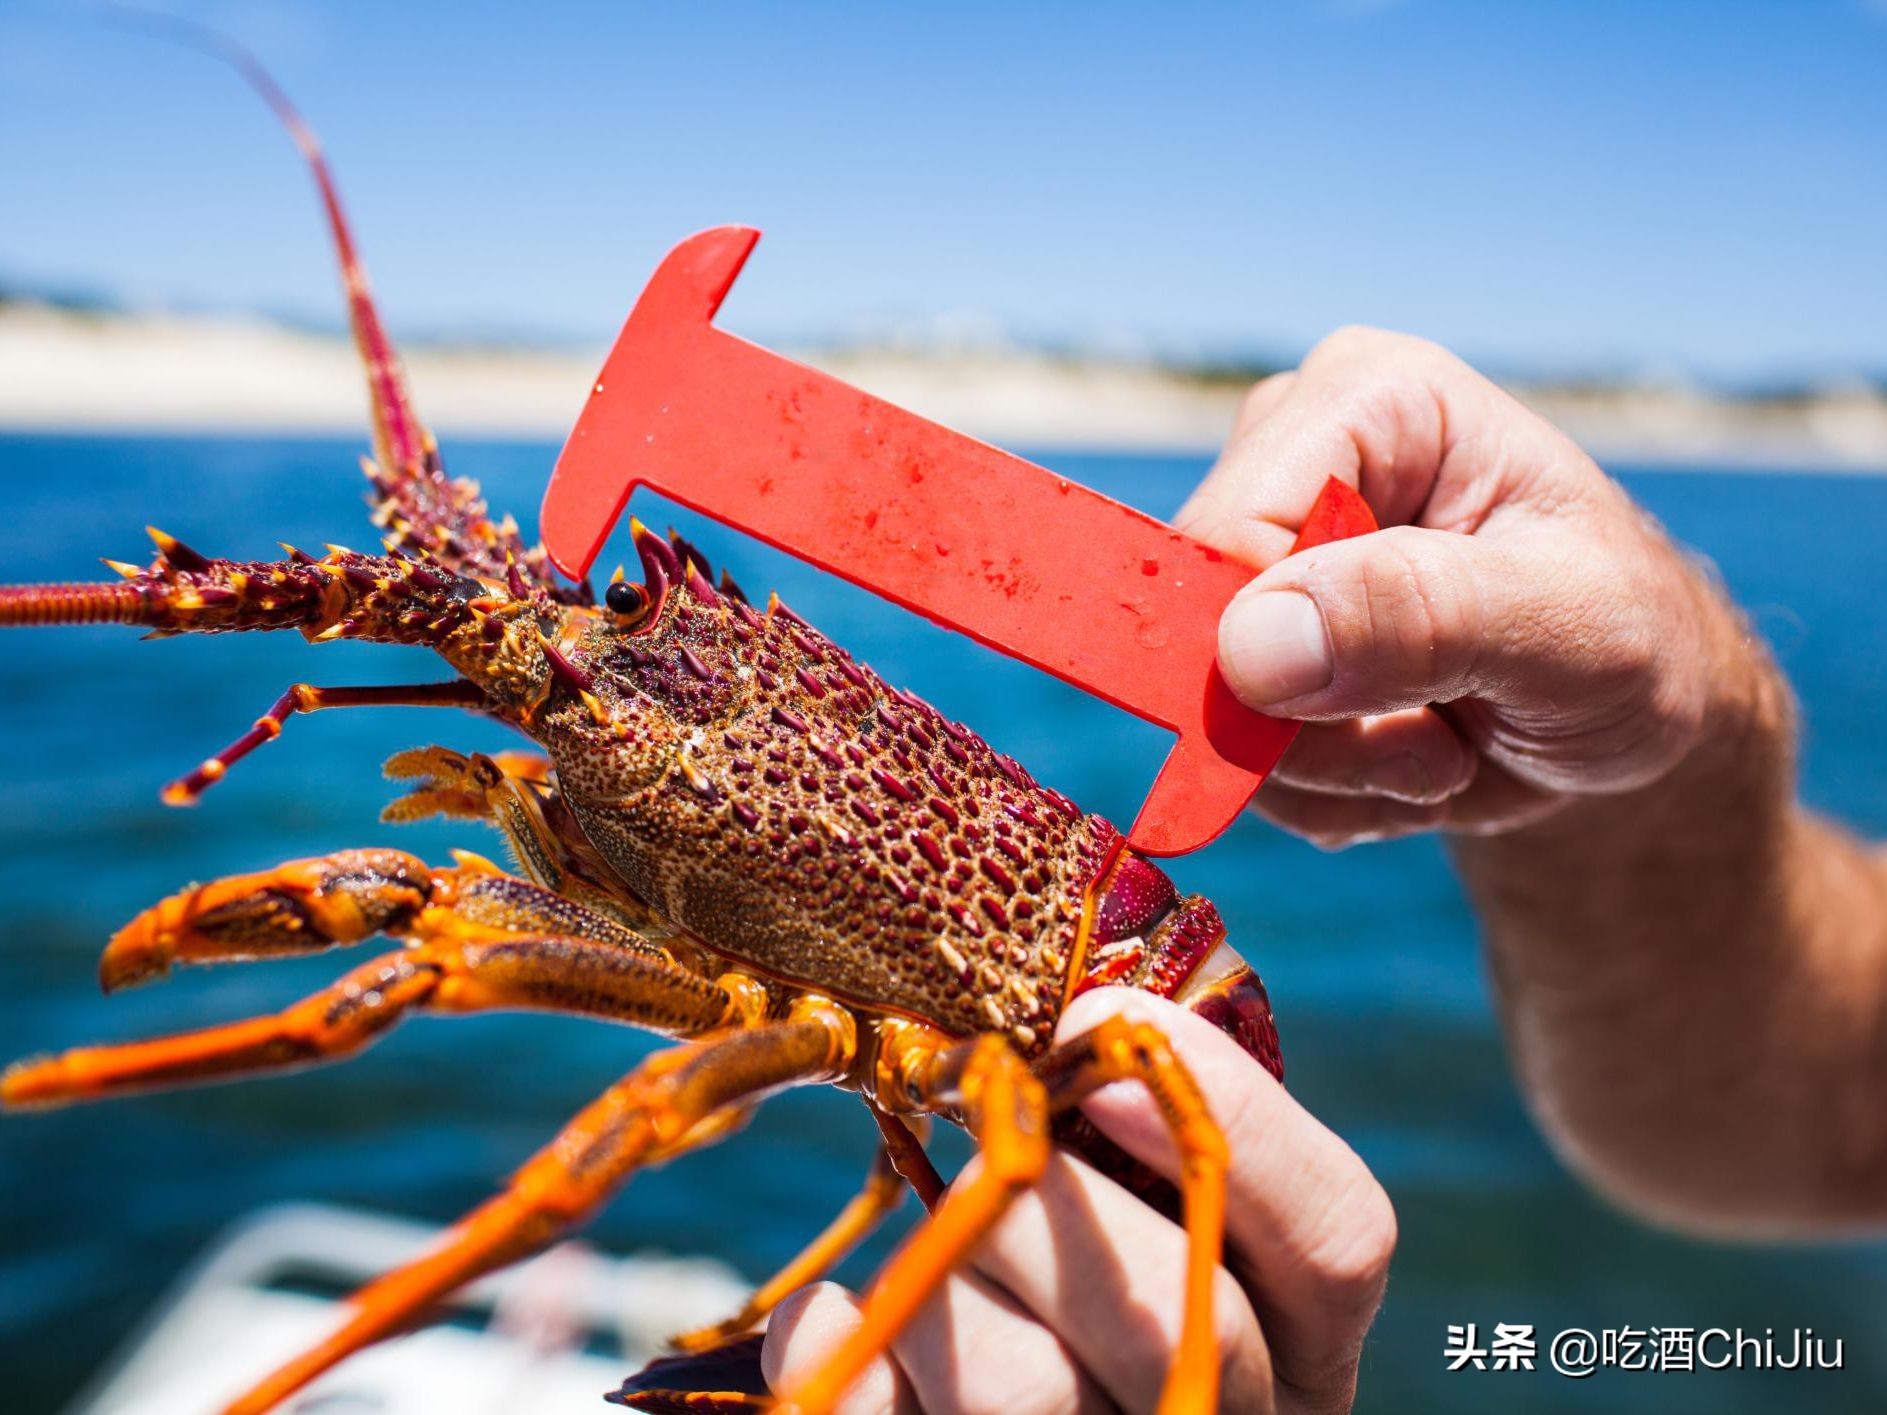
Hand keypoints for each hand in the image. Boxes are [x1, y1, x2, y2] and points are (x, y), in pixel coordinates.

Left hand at [761, 987, 1394, 1413]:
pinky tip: (843, 1316)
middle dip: (1043, 1204)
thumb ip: (1139, 1126)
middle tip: (984, 1155)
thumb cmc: (1069, 1262)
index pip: (1339, 1235)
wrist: (982, 1386)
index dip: (1235, 1119)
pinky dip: (838, 1340)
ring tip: (927, 1259)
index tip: (1094, 1031)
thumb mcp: (1146, 1198)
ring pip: (1022, 1389)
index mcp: (1299, 1343)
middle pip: (1168, 1321)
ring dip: (939, 1288)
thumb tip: (1085, 1019)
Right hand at [1181, 326, 1739, 844]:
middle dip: (1313, 730)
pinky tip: (1406, 759)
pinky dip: (1321, 791)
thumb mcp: (1570, 628)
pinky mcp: (1253, 637)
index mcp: (1368, 399)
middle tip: (1440, 750)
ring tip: (1440, 752)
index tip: (1389, 723)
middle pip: (1200, 627)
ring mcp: (1266, 551)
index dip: (1271, 657)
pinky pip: (1230, 752)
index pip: (1228, 533)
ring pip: (1209, 707)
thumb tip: (1251, 646)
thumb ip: (1422, 618)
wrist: (1628, 713)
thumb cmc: (1630, 638)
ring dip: (1326, 772)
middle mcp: (1294, 456)